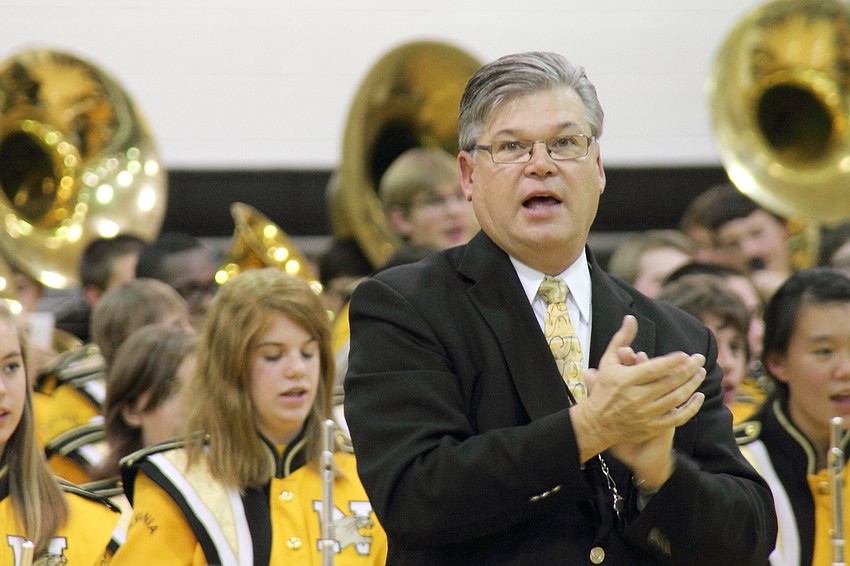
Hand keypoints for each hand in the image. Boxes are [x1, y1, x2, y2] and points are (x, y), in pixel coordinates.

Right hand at [571, 315, 705, 463]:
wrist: (597, 424)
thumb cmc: (604, 388)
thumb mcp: (608, 362)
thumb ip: (621, 339)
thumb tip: (631, 318)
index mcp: (626, 380)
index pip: (654, 369)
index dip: (672, 362)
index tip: (686, 354)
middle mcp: (636, 398)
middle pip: (669, 382)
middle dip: (688, 369)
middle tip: (700, 359)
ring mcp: (646, 414)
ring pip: (676, 398)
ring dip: (692, 384)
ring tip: (700, 373)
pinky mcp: (652, 427)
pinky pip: (677, 418)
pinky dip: (691, 407)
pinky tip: (699, 396)